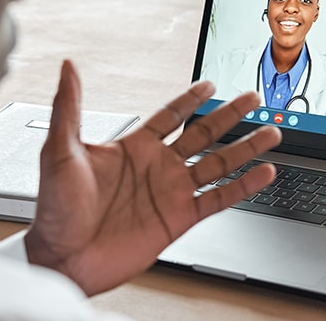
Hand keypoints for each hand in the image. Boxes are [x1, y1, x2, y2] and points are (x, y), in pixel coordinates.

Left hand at [24, 60, 280, 294]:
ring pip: (218, 164)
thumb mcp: (60, 150)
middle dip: (229, 116)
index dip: (190, 99)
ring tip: (271, 132)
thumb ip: (69, 107)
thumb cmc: (54, 207)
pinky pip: (218, 199)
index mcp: (133, 147)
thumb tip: (68, 67)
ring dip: (245, 148)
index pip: (169, 116)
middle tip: (252, 98)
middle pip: (203, 134)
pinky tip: (262, 174)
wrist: (62, 257)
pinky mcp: (179, 218)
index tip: (209, 84)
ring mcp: (171, 192)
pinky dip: (243, 186)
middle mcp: (157, 166)